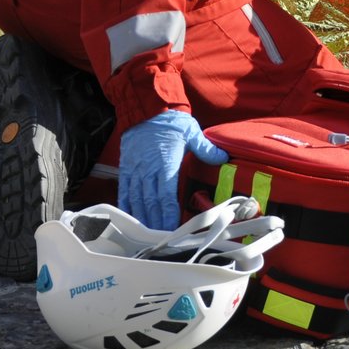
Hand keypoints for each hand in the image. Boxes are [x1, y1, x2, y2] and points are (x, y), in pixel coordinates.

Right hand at [118, 110, 227, 230]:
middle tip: (160, 241)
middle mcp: (149, 171)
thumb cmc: (170, 120)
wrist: (146, 107)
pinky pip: (125, 190)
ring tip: (145, 236)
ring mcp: (136, 170)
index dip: (168, 216)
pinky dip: (127, 205)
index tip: (172, 231)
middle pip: (152, 204)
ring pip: (137, 200)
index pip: (167, 197)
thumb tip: (223, 158)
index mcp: (166, 165)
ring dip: (142, 219)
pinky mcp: (128, 167)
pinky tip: (130, 218)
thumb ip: (206, 148)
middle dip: (156, 224)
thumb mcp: (192, 131)